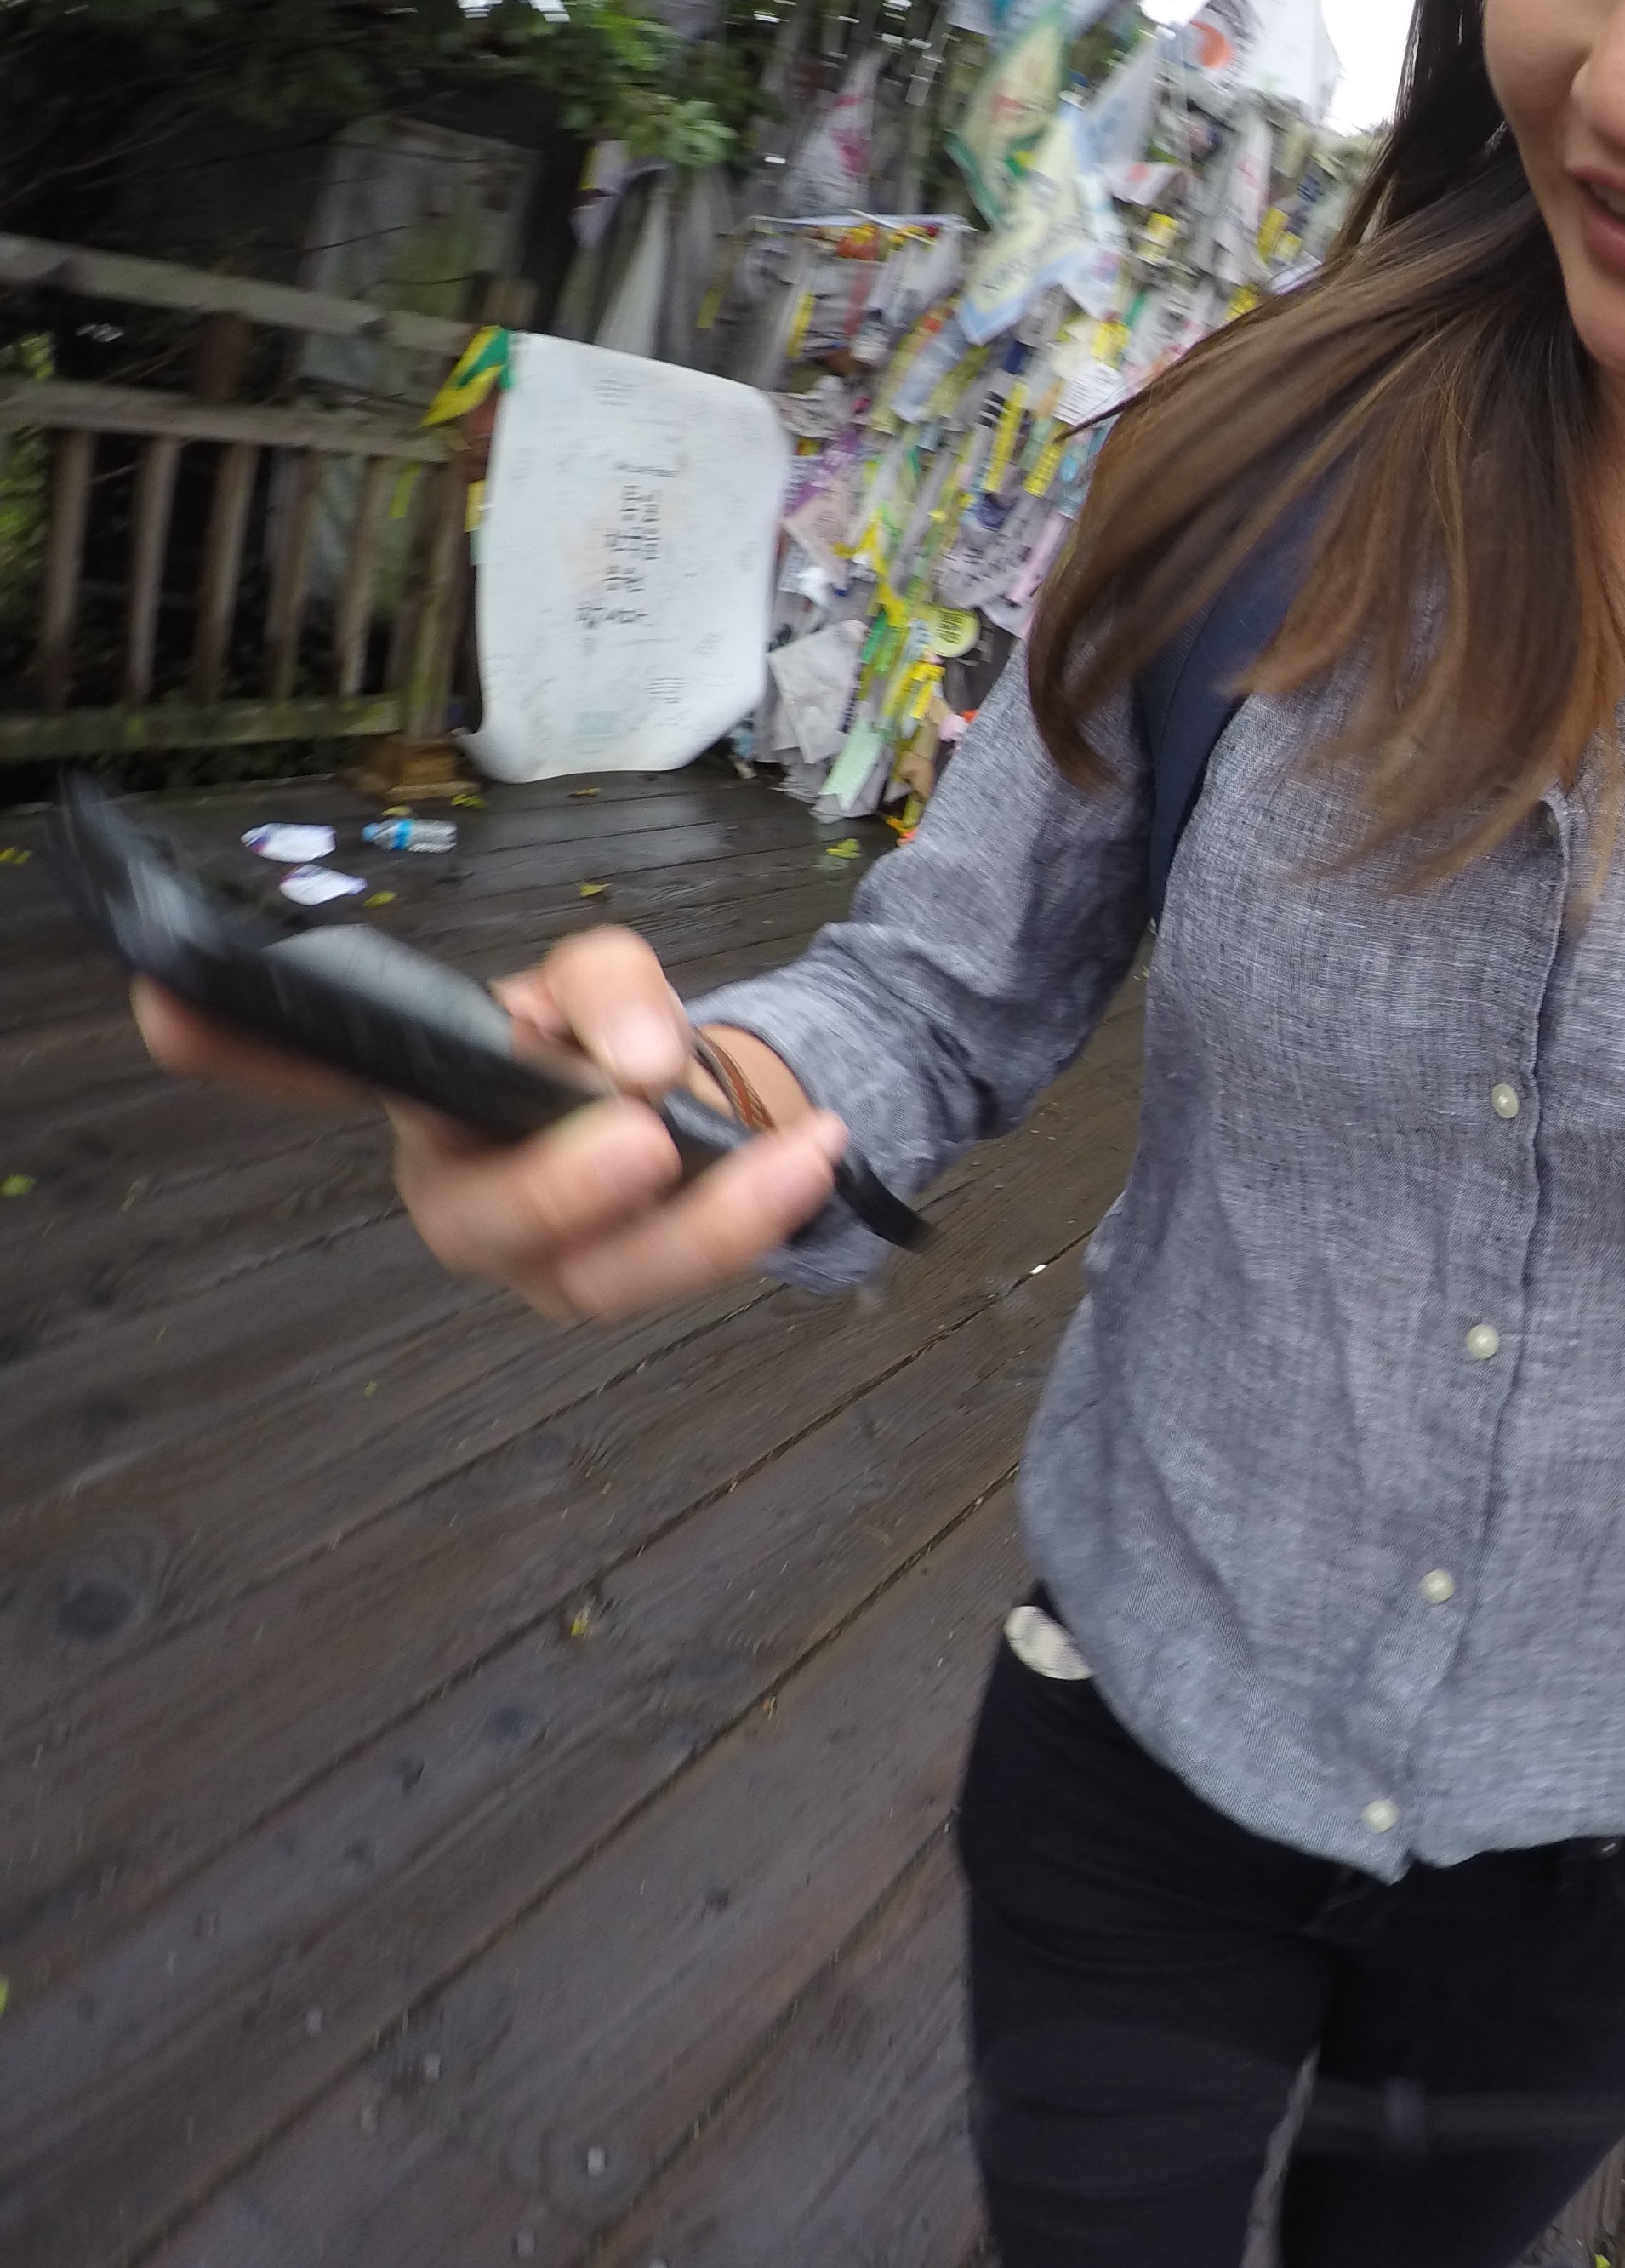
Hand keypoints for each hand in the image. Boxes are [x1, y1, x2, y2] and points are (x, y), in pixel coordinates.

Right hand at [133, 925, 842, 1322]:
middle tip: (644, 1133)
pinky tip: (816, 1155)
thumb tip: (635, 1066)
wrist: (712, 1107)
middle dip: (564, 1185)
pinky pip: (680, 1271)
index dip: (238, 1047)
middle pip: (481, 1220)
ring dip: (705, 1219)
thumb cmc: (617, 1041)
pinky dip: (759, 1212)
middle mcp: (458, 1186)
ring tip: (793, 1154)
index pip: (307, 1074)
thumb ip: (607, 989)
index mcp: (421, 1092)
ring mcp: (541, 1256)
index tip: (167, 1001)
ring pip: (599, 1273)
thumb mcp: (606, 983)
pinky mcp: (626, 1284)